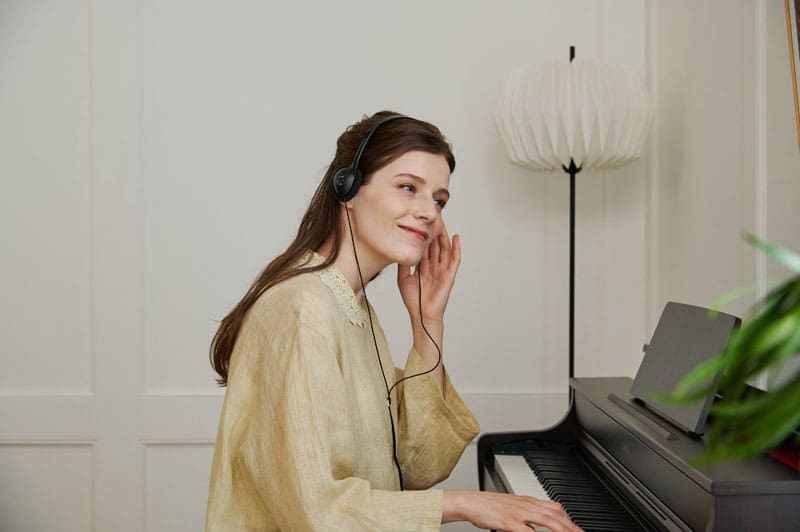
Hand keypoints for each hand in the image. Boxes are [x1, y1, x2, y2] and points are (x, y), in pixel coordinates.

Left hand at [397, 223, 460, 327]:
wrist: (420, 316)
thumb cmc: (414, 301)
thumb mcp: (403, 278)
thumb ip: (403, 264)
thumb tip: (399, 249)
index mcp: (424, 266)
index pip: (425, 246)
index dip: (424, 234)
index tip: (421, 221)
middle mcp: (434, 266)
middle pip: (436, 245)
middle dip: (435, 231)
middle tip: (433, 216)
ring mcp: (443, 270)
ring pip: (445, 249)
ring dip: (444, 235)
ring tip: (443, 222)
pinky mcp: (449, 276)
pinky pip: (454, 260)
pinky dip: (456, 249)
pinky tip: (455, 238)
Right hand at [442, 490, 582, 531]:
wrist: (471, 502)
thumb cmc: (489, 506)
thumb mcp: (512, 507)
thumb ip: (527, 514)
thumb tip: (537, 525)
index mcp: (528, 501)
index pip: (555, 507)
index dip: (568, 518)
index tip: (577, 528)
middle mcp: (526, 505)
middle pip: (555, 514)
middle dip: (571, 526)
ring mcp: (519, 513)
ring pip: (546, 520)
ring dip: (561, 529)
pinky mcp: (509, 522)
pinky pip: (527, 530)